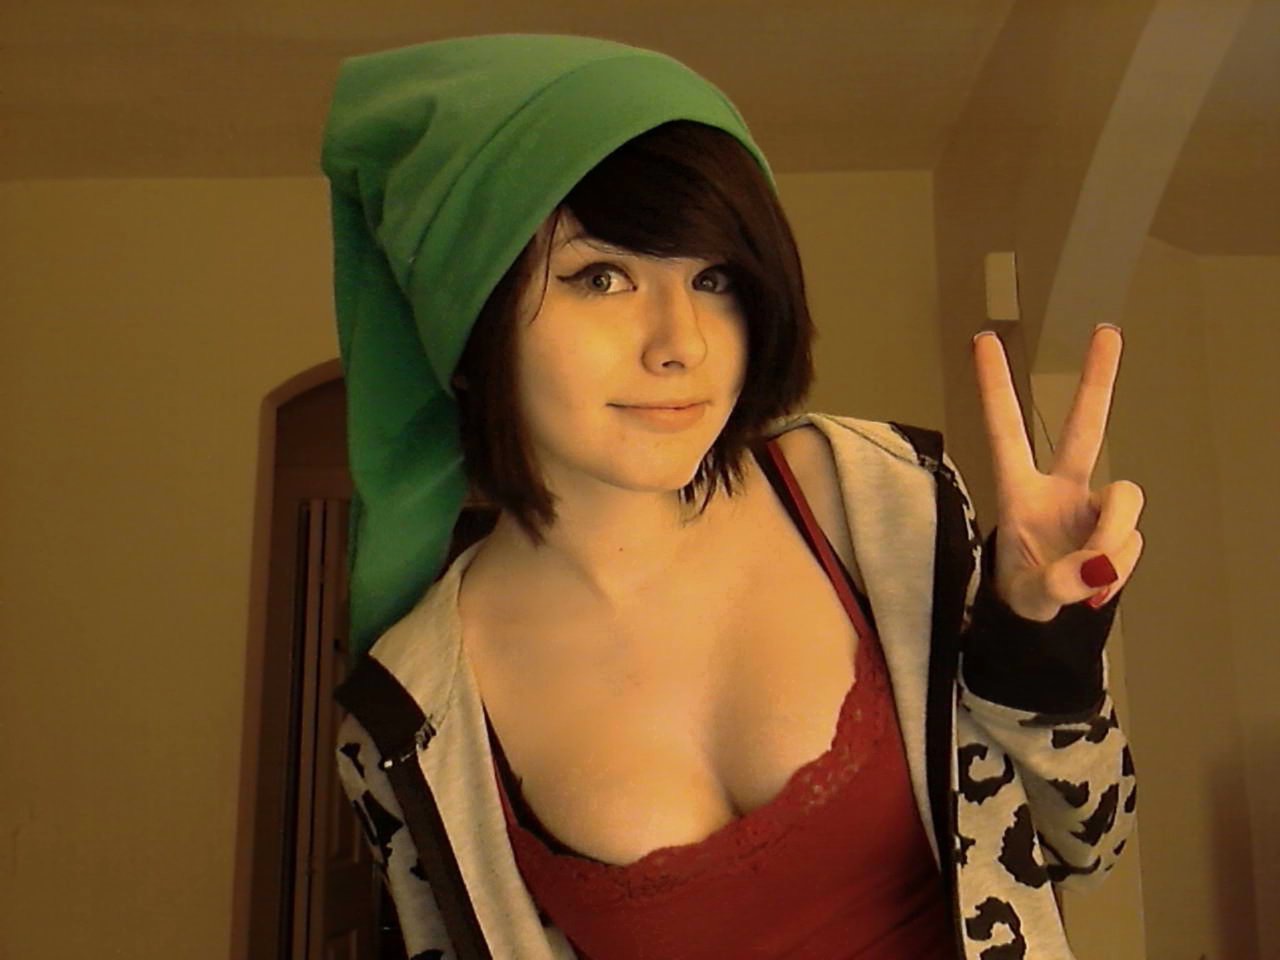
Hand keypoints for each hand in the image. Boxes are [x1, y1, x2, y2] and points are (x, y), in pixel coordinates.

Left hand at [972, 324, 1144, 621]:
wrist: (1046, 622)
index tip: (984, 340)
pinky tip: (1097, 588)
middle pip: (1084, 426)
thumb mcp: (1026, 596)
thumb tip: (1099, 566)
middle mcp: (1060, 488)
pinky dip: (1118, 569)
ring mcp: (1092, 506)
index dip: (994, 387)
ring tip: (1091, 578)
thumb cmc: (1022, 595)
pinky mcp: (1118, 530)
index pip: (1004, 431)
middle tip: (1107, 331)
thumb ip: (1058, 583)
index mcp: (1018, 491)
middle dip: (1096, 380)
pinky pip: (1131, 542)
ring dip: (1114, 539)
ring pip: (1125, 499)